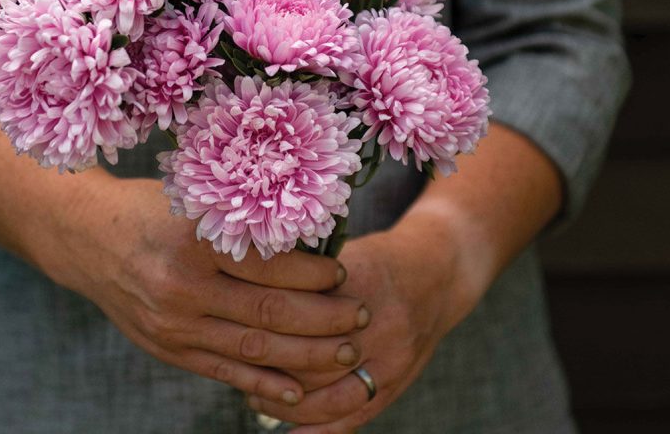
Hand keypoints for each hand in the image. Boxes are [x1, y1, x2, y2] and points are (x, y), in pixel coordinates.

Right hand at [47, 177, 372, 406]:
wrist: (87, 238)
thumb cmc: (150, 208)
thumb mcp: (194, 200)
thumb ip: (242, 221)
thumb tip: (313, 237)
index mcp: (194, 239)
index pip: (271, 265)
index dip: (316, 274)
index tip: (344, 273)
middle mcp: (182, 285)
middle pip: (270, 311)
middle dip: (325, 319)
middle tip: (361, 316)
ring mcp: (174, 323)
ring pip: (254, 347)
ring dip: (307, 354)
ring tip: (345, 351)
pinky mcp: (168, 349)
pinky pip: (225, 371)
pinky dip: (264, 382)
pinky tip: (298, 389)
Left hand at [244, 211, 476, 431]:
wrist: (437, 275)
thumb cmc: (376, 260)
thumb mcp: (341, 254)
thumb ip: (301, 276)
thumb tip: (243, 291)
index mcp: (357, 283)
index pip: (298, 315)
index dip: (261, 329)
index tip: (232, 331)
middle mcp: (375, 324)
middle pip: (308, 359)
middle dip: (266, 369)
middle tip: (234, 368)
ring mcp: (389, 358)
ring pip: (328, 396)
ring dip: (285, 404)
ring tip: (254, 397)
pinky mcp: (395, 382)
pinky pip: (354, 416)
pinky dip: (318, 430)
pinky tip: (290, 433)